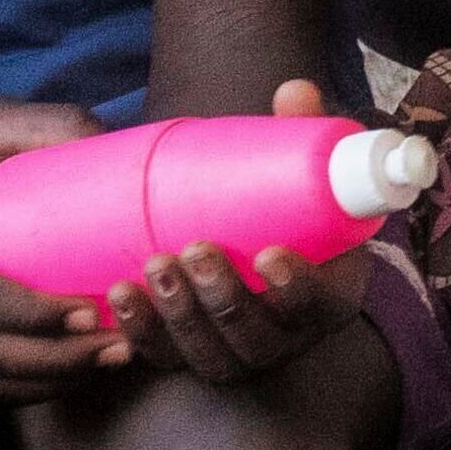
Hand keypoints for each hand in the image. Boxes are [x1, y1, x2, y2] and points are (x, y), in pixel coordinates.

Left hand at [101, 81, 364, 384]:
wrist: (264, 253)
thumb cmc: (290, 214)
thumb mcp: (305, 180)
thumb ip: (300, 137)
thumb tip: (293, 89)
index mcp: (330, 296)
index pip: (319, 306)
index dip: (297, 289)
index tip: (269, 253)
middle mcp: (288, 338)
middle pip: (257, 337)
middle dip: (221, 299)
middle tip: (192, 249)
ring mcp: (238, 354)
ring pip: (210, 356)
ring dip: (178, 316)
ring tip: (153, 265)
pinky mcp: (193, 356)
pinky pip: (166, 360)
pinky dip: (140, 333)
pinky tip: (120, 296)